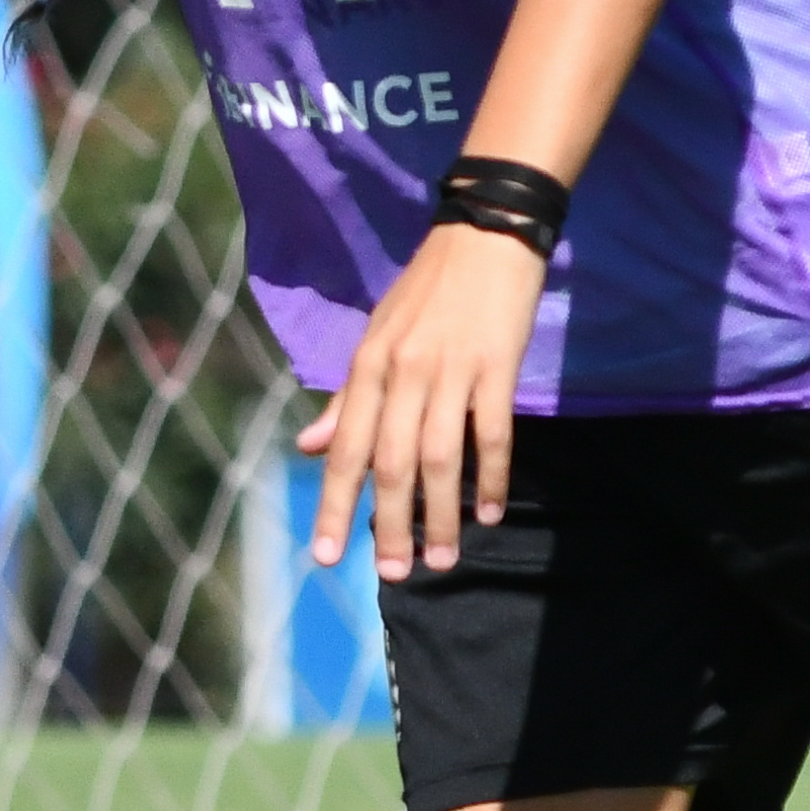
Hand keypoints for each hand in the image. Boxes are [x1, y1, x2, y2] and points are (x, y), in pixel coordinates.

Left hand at [303, 218, 548, 580]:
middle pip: (390, 463)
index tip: (327, 557)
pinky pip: (493, 434)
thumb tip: (311, 448)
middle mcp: (403, 372)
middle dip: (388, 525)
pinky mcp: (498, 366)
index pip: (347, 449)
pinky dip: (491, 477)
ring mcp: (452, 370)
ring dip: (441, 515)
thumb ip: (347, 397)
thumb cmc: (428, 290)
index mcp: (369, 366)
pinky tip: (488, 512)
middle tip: (393, 575)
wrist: (487, 234)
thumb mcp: (376, 336)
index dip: (336, 505)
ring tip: (442, 560)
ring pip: (440, 458)